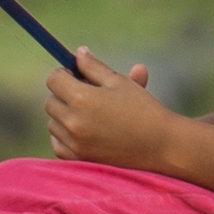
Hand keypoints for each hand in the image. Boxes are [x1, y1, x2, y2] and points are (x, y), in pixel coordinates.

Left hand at [44, 54, 186, 170]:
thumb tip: (78, 53)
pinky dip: (65, 137)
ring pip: (53, 124)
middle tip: (85, 94)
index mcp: (83, 99)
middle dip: (64, 95)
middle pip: (51, 102)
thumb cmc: (144, 110)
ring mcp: (74, 144)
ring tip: (91, 114)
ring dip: (65, 116)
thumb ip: (94, 67)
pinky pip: (58, 144)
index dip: (63, 74)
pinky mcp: (79, 160)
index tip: (75, 75)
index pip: (54, 80)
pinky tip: (85, 132)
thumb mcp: (119, 82)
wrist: (162, 146)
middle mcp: (74, 122)